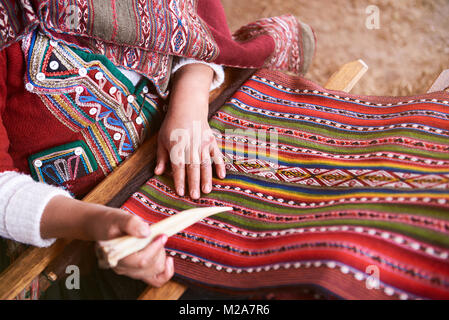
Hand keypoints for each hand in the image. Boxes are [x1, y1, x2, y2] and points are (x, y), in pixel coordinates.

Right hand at [41, 196, 173, 286]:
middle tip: (158, 234)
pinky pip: (156, 279)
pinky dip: (166, 271)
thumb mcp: (118, 218)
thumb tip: (146, 231)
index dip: (155, 248)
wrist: (102, 226)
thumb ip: (131, 224)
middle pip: (150, 267)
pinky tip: (168, 259)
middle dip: (159, 250)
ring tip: (156, 241)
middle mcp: (122, 268)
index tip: (162, 235)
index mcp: (116, 257)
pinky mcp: (138, 271)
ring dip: (161, 256)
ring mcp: (131, 271)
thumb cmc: (110, 222)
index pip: (141, 260)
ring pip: (155, 272)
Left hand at [155, 63, 225, 198]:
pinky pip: (216, 154)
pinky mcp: (211, 141)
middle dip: (194, 183)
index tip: (180, 192)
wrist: (188, 108)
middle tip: (194, 197)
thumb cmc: (172, 125)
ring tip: (206, 191)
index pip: (178, 166)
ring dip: (206, 178)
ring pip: (205, 163)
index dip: (179, 179)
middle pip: (192, 167)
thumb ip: (161, 157)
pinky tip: (221, 176)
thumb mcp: (162, 139)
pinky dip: (220, 165)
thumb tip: (158, 173)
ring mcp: (202, 143)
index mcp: (177, 145)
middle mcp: (191, 145)